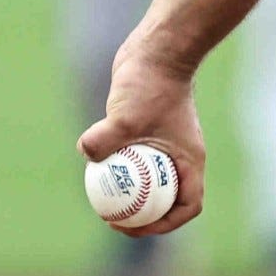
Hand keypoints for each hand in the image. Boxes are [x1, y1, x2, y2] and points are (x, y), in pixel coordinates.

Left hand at [77, 45, 206, 236]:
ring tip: (99, 199)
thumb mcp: (126, 116)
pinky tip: (95, 164)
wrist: (157, 51)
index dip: (164, 224)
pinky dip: (120, 169)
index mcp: (189, 160)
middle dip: (142, 216)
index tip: (133, 223)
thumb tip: (86, 155)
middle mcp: (180, 157)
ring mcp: (165, 145)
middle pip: (167, 200)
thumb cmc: (151, 84)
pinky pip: (136, 162)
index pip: (188, 206)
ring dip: (130, 194)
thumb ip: (105, 138)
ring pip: (150, 182)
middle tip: (111, 219)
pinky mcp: (148, 133)